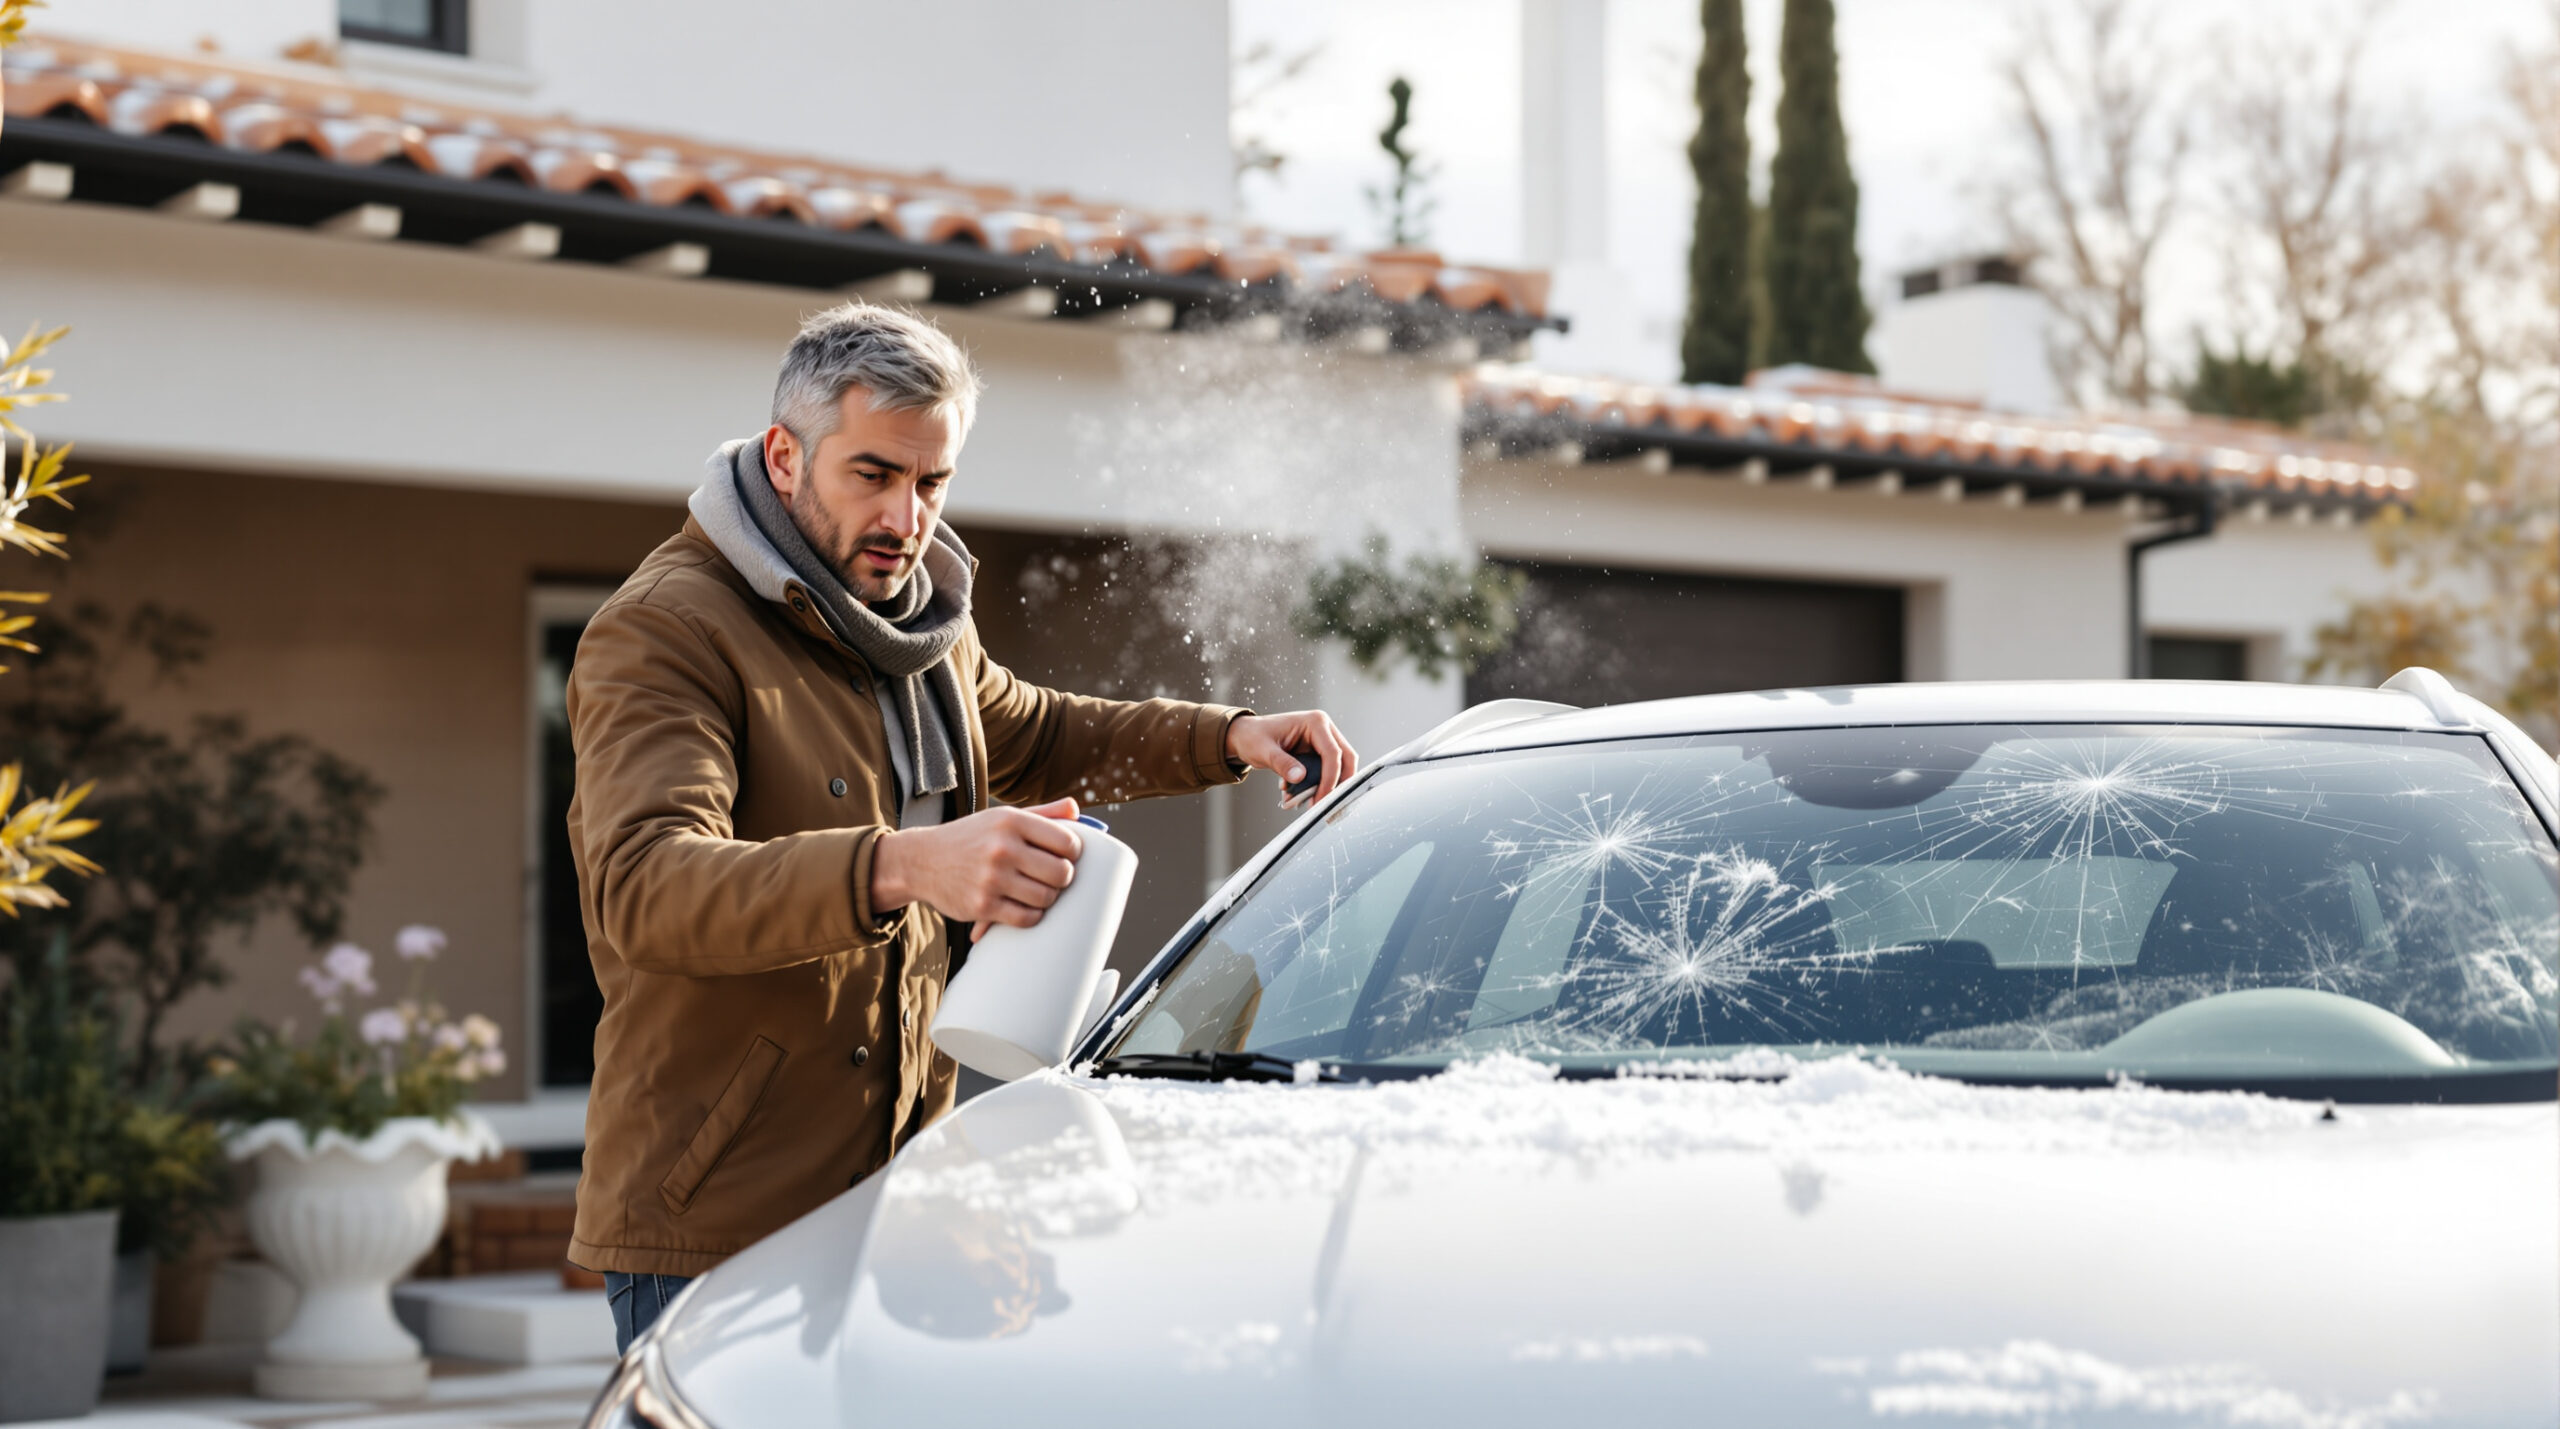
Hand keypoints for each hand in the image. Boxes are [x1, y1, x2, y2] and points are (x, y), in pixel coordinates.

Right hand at [872, 797, 1084, 938]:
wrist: (923, 860)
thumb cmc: (971, 837)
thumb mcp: (1002, 817)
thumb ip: (1042, 813)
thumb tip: (1075, 809)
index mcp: (1012, 821)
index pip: (1068, 842)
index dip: (1073, 853)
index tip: (1065, 856)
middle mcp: (1002, 847)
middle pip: (1062, 873)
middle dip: (1063, 878)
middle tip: (1053, 877)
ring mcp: (992, 878)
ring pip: (1046, 898)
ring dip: (1047, 898)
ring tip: (1037, 891)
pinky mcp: (982, 905)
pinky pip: (1027, 918)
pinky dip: (1032, 916)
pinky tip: (1025, 907)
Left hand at [1226, 711, 1357, 807]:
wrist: (1246, 736)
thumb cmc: (1253, 737)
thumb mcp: (1264, 750)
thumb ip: (1282, 763)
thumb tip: (1300, 777)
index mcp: (1315, 722)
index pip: (1332, 753)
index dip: (1330, 778)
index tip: (1321, 798)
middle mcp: (1324, 729)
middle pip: (1345, 759)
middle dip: (1338, 784)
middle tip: (1325, 804)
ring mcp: (1323, 741)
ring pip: (1339, 768)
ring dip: (1326, 787)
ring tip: (1306, 802)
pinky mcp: (1318, 753)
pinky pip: (1326, 772)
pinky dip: (1317, 786)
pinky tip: (1299, 795)